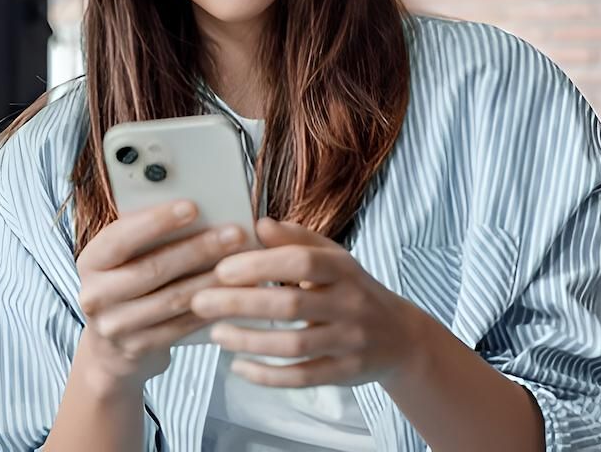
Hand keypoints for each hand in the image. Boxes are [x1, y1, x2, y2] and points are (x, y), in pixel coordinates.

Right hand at [74, 200, 250, 391]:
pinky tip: (232, 294)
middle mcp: (95, 295)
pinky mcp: (137, 348)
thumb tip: (193, 209)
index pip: (121, 237)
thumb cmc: (124, 286)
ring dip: (211, 280)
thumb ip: (144, 236)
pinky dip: (209, 308)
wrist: (110, 349)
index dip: (156, 221)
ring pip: (172, 299)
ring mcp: (114, 326)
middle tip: (233, 234)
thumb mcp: (122, 260)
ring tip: (242, 264)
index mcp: (90, 261)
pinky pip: (181, 326)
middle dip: (198, 249)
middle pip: (152, 269)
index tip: (192, 207)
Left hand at [190, 217, 428, 387]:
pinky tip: (238, 367)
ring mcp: (349, 342)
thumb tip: (258, 224)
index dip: (260, 265)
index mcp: (343, 269)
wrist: (400, 337)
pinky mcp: (344, 373)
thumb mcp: (332, 258)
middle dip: (241, 304)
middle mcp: (350, 304)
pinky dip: (268, 375)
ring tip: (214, 333)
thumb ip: (296, 239)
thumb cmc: (352, 288)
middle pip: (292, 305)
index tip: (222, 268)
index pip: (301, 262)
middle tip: (200, 302)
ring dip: (249, 341)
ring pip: (295, 346)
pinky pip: (303, 377)